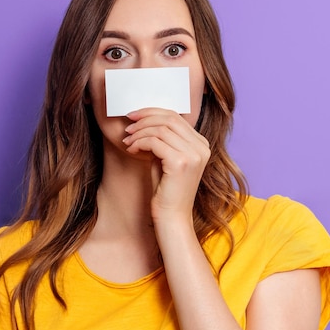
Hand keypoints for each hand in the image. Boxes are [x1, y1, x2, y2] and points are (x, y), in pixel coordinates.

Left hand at [123, 108, 210, 222]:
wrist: (172, 216)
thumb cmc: (166, 189)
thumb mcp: (165, 158)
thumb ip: (162, 139)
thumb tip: (144, 121)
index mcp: (201, 144)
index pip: (176, 117)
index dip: (152, 112)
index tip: (134, 116)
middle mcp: (201, 147)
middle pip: (169, 119)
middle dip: (144, 119)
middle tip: (128, 126)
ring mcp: (193, 154)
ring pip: (160, 129)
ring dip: (139, 132)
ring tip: (127, 141)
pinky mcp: (181, 163)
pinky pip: (154, 142)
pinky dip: (139, 142)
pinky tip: (132, 150)